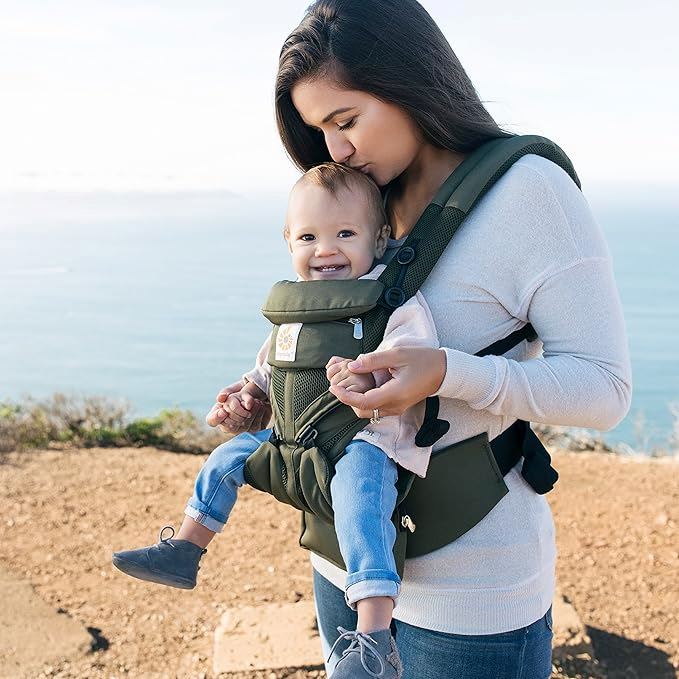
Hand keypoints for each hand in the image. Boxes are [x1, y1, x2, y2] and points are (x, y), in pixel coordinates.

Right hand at [206, 381, 271, 433]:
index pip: (211, 420)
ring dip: (251, 413)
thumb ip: (226, 391)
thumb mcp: (235, 388)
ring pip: (242, 427)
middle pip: (229, 427)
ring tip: (257, 402)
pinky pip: (254, 427)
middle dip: (238, 415)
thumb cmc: (244, 391)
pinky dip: (258, 415)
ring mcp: (241, 429)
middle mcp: (228, 423)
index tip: (223, 411)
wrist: (263, 394)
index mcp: (220, 413)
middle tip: (245, 405)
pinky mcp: (253, 430)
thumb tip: (220, 397)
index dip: (216, 418)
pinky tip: (261, 406)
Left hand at [328, 347, 445, 417]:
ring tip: (348, 383)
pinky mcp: (397, 406)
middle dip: (347, 399)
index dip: (345, 396)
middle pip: (363, 410)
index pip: (364, 402)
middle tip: (338, 382)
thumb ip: (373, 361)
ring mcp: (396, 408)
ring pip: (368, 411)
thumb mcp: (397, 355)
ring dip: (355, 400)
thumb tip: (352, 366)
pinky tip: (361, 385)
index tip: (333, 387)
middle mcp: (395, 405)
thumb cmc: (423, 360)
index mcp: (395, 393)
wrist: (443, 371)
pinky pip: (375, 408)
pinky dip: (364, 400)